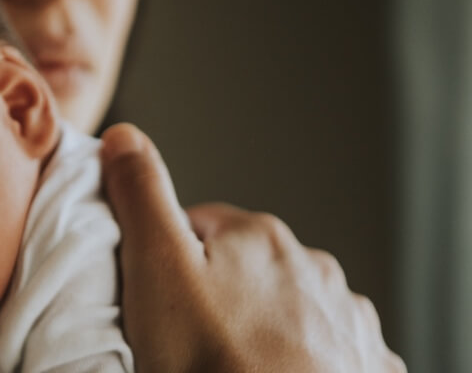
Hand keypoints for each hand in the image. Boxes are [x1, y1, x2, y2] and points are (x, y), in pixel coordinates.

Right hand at [99, 124, 405, 372]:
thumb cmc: (212, 360)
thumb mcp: (156, 267)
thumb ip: (141, 197)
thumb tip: (124, 137)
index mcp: (259, 236)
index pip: (199, 227)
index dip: (168, 262)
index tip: (155, 300)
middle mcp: (313, 266)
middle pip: (244, 268)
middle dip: (217, 293)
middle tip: (186, 340)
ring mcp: (344, 317)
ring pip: (287, 308)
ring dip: (261, 325)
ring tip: (227, 364)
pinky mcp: (362, 364)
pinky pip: (325, 348)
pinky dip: (302, 359)